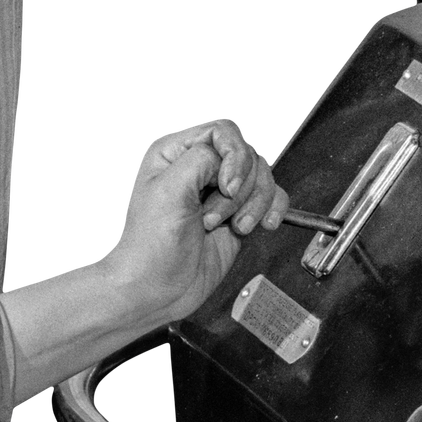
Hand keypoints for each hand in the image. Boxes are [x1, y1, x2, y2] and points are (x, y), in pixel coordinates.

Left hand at [99, 120, 286, 325]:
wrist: (155, 291)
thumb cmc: (149, 249)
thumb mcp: (170, 190)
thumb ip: (203, 159)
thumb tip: (229, 156)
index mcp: (174, 152)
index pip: (223, 130)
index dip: (235, 157)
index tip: (228, 188)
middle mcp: (199, 168)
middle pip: (249, 152)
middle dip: (243, 186)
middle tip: (218, 214)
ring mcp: (220, 191)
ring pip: (263, 175)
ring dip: (255, 203)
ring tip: (232, 226)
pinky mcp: (237, 212)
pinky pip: (271, 196)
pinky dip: (272, 209)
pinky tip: (262, 224)